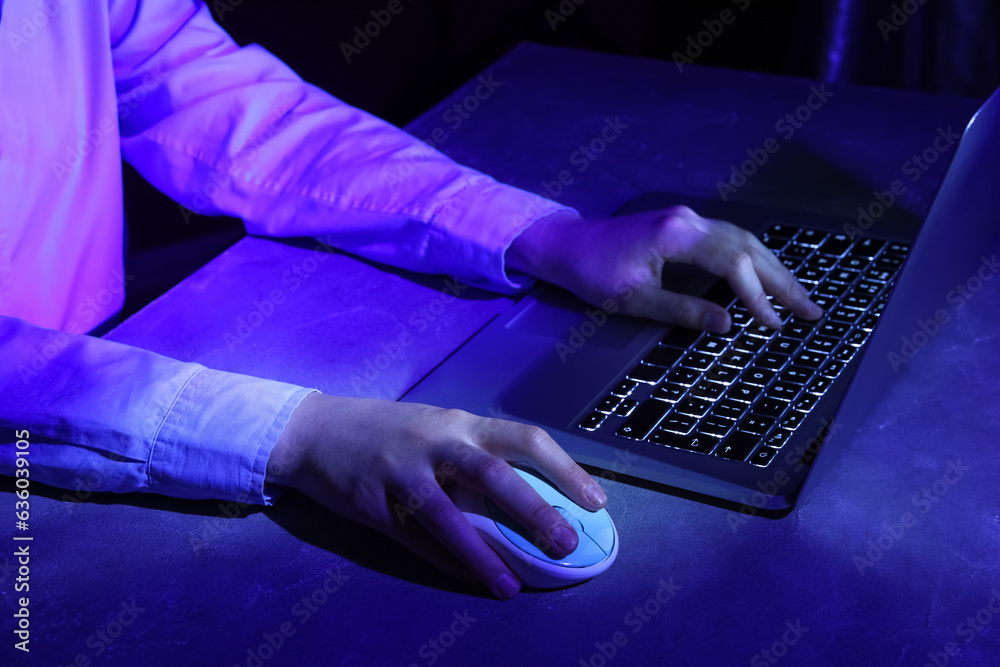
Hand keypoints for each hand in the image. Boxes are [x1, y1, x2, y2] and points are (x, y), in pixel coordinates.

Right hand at [266, 393, 606, 598]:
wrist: (316, 430)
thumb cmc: (393, 433)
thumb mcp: (439, 430)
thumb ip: (479, 459)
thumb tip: (537, 502)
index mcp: (461, 423)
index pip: (524, 438)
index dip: (564, 469)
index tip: (596, 501)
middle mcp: (435, 441)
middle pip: (493, 475)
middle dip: (534, 511)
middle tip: (566, 544)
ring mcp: (400, 471)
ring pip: (449, 515)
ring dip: (485, 554)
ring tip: (512, 586)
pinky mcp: (371, 502)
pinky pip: (414, 539)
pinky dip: (444, 562)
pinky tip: (469, 581)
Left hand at [506, 206, 822, 331]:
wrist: (565, 244)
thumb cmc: (591, 273)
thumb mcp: (632, 299)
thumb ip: (681, 310)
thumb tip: (728, 325)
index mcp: (677, 235)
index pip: (733, 263)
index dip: (756, 296)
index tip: (772, 324)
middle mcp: (689, 220)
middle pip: (749, 247)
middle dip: (782, 281)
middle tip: (811, 311)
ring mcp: (688, 219)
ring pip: (744, 241)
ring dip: (773, 269)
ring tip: (798, 299)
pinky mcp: (683, 225)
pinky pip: (730, 240)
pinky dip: (754, 260)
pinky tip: (767, 279)